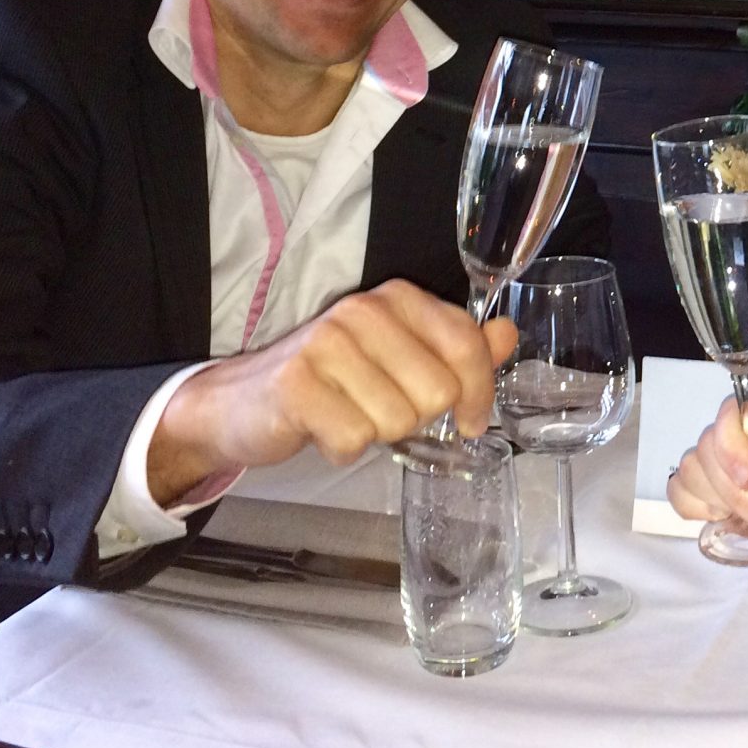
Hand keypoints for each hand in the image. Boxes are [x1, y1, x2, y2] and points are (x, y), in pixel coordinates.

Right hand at [147, 280, 517, 503]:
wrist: (240, 401)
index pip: (467, 345)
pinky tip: (323, 429)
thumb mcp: (400, 355)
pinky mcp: (295, 385)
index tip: (470, 419)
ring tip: (348, 414)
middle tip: (382, 410)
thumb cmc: (333, 380)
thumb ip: (457, 346)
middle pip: (438, 392)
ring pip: (397, 421)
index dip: (478, 393)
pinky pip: (353, 439)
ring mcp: (326, 345)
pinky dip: (342, 449)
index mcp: (397, 299)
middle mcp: (363, 311)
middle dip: (417, 416)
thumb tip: (507, 333)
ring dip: (376, 434)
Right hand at [667, 390, 747, 572]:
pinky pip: (690, 496)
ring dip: (719, 501)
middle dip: (732, 487)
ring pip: (695, 470)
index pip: (735, 412)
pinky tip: (725, 522)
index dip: (731, 443)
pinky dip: (696, 509)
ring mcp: (742, 471)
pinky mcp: (735, 504)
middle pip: (709, 446)